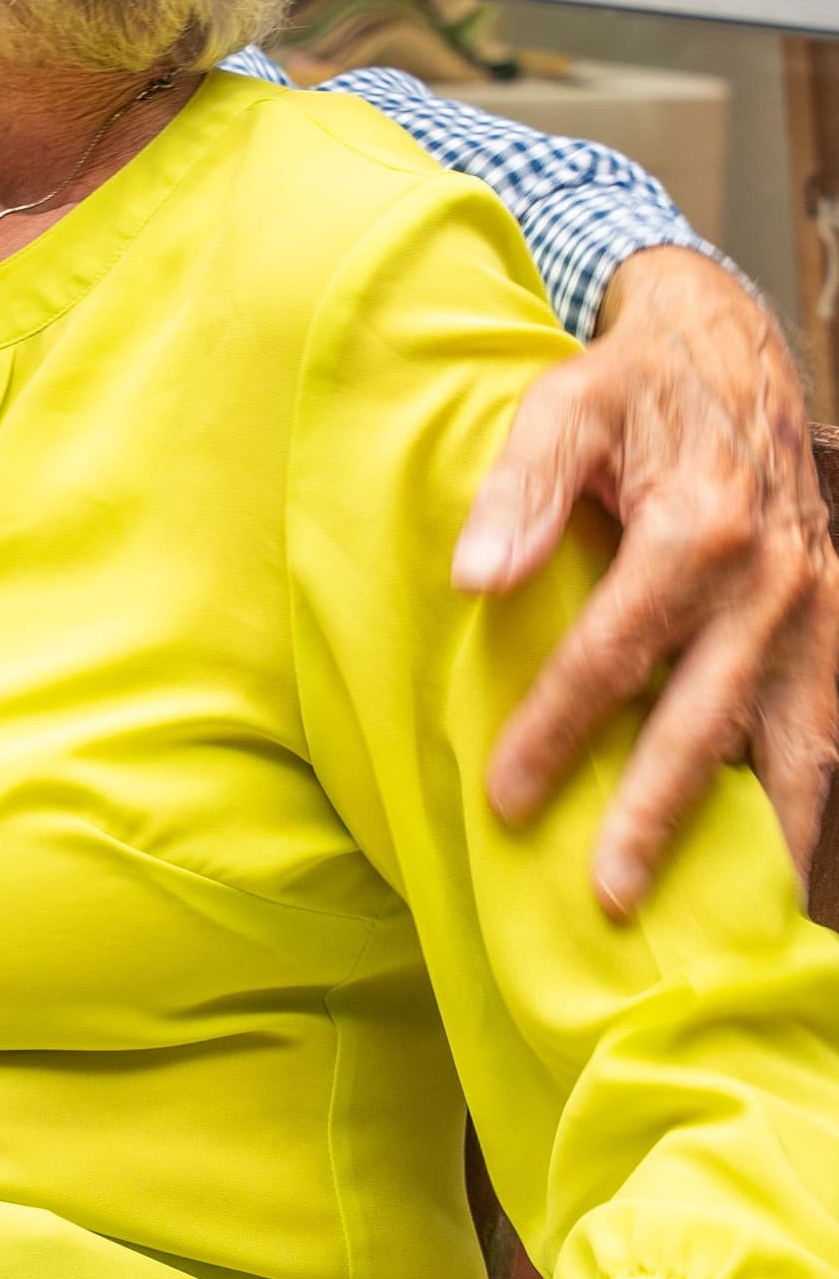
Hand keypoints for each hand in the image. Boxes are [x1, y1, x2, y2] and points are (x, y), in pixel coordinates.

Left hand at [457, 246, 837, 913]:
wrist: (730, 352)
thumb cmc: (629, 388)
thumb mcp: (562, 408)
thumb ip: (520, 490)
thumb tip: (475, 578)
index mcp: (700, 530)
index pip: (617, 654)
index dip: (559, 729)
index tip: (507, 798)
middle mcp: (774, 580)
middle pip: (711, 718)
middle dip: (660, 815)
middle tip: (610, 898)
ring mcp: (819, 608)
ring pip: (803, 743)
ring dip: (771, 835)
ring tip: (741, 926)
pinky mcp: (837, 623)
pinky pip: (830, 725)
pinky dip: (814, 800)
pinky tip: (783, 868)